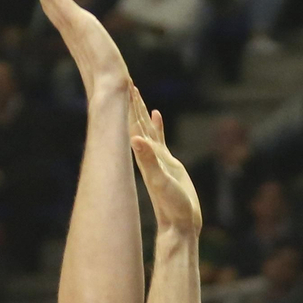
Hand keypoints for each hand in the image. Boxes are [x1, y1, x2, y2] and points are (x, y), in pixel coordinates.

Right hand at [21, 0, 129, 100]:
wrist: (115, 92)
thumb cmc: (113, 93)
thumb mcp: (107, 79)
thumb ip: (106, 81)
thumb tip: (118, 98)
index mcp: (79, 44)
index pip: (60, 15)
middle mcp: (74, 34)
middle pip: (52, 2)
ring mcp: (76, 28)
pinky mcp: (81, 24)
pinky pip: (62, 2)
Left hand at [128, 86, 201, 234]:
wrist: (180, 224)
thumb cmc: (172, 206)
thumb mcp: (161, 181)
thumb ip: (148, 160)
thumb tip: (134, 138)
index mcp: (143, 154)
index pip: (133, 122)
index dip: (128, 103)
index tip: (122, 82)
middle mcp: (146, 153)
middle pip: (136, 120)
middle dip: (130, 101)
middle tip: (124, 78)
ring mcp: (157, 158)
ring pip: (146, 126)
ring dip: (141, 109)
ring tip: (135, 91)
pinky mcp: (168, 164)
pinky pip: (160, 137)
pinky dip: (157, 124)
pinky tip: (157, 114)